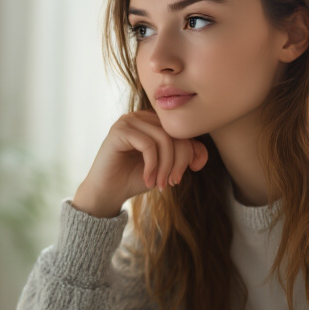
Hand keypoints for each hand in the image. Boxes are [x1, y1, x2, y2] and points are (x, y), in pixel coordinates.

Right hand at [71, 109, 208, 217]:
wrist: (108, 192)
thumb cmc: (135, 179)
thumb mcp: (165, 168)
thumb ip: (183, 157)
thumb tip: (201, 154)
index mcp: (154, 122)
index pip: (182, 131)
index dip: (189, 153)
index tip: (181, 177)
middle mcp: (142, 117)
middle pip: (175, 133)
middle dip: (179, 161)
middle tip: (173, 182)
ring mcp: (129, 121)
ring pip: (163, 138)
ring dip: (166, 166)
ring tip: (161, 183)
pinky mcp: (119, 130)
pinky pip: (147, 144)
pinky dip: (152, 165)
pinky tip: (148, 180)